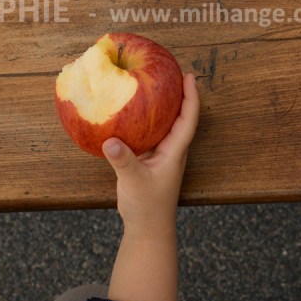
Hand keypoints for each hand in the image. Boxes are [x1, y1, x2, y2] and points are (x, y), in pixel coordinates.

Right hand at [102, 73, 199, 237]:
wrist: (148, 228)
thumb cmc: (148, 207)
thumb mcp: (134, 182)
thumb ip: (123, 161)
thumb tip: (110, 141)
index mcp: (174, 152)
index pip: (187, 120)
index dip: (191, 97)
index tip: (189, 76)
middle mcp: (170, 150)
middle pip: (178, 116)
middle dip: (176, 94)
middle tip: (168, 71)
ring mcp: (159, 155)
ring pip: (162, 124)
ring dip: (159, 106)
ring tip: (149, 85)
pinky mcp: (146, 160)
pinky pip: (145, 134)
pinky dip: (140, 121)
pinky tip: (126, 113)